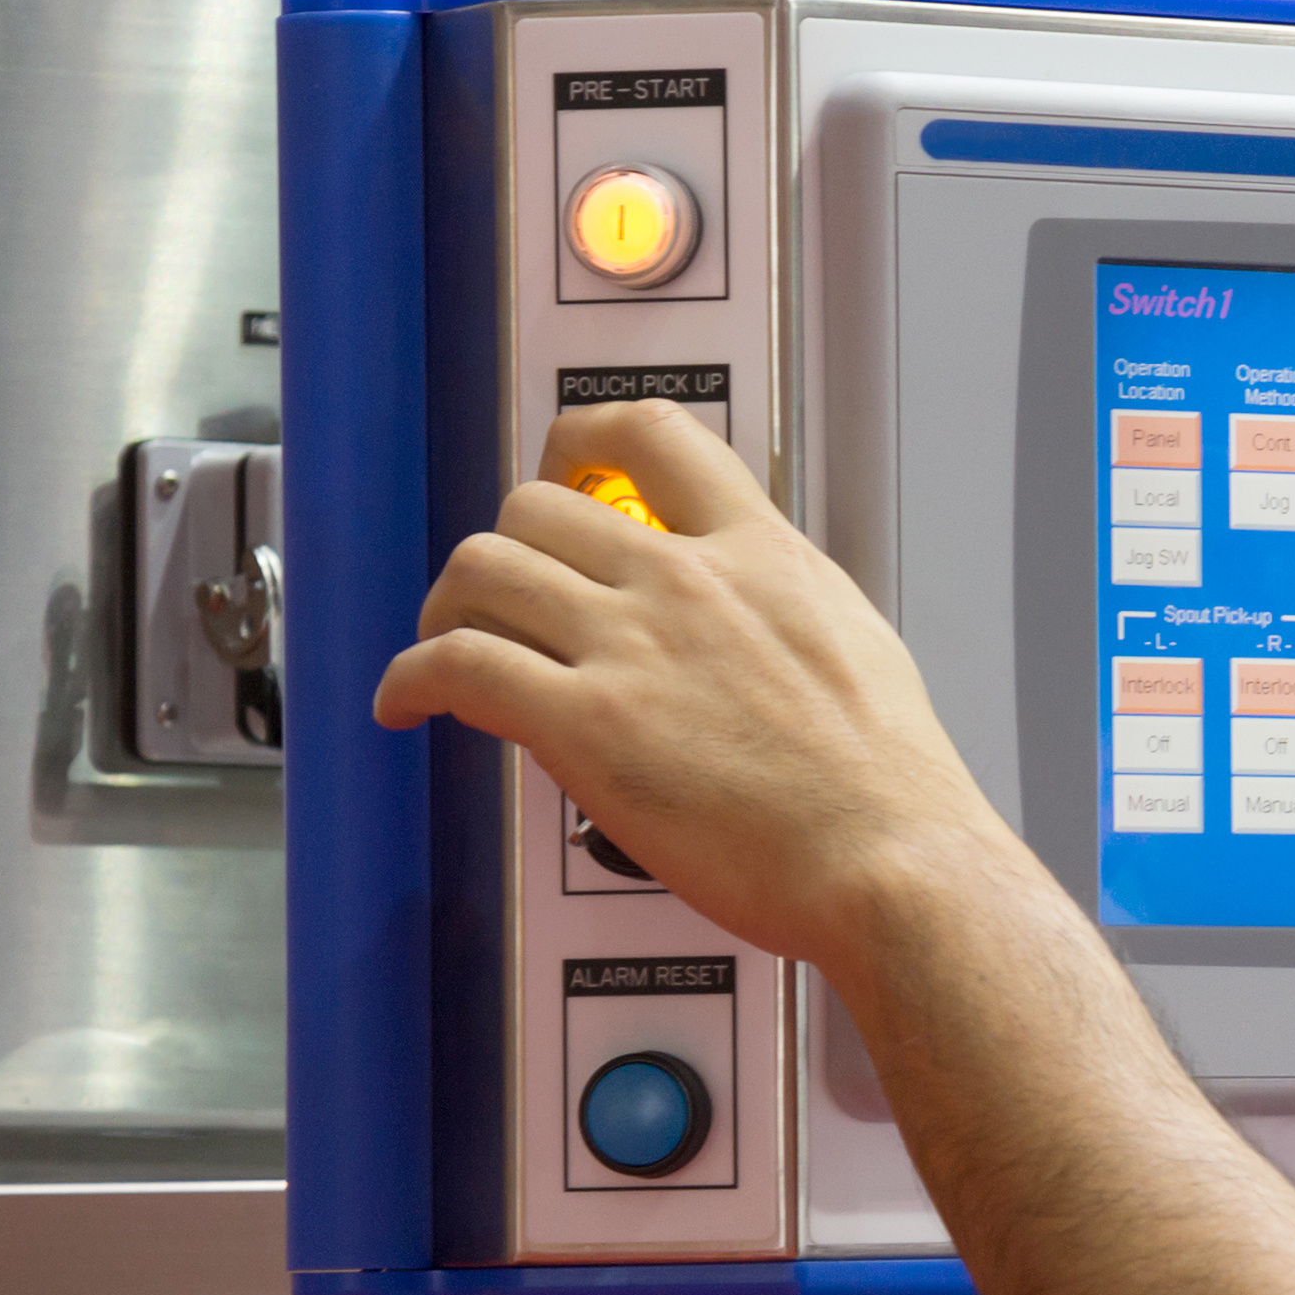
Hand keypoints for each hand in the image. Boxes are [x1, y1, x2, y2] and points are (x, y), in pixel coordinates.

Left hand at [370, 396, 1034, 975]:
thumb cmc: (887, 784)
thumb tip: (747, 607)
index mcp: (759, 553)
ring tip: (444, 647)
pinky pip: (456, 667)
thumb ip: (780, 603)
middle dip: (502, 549)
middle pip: (536, 507)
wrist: (889, 860)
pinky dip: (407, 680)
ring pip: (481, 569)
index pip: (651, 434)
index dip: (579, 440)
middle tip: (496, 597)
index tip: (562, 469)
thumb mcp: (853, 641)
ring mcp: (631, 648)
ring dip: (444, 608)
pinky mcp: (584, 725)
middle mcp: (685, 581)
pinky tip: (406, 704)